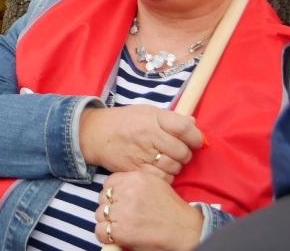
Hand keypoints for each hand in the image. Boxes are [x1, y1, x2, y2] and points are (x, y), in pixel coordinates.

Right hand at [79, 106, 201, 181]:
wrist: (94, 133)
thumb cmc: (124, 121)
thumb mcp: (146, 112)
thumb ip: (170, 117)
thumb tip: (193, 122)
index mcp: (153, 118)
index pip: (185, 128)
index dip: (195, 137)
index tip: (194, 141)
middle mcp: (148, 135)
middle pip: (182, 151)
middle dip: (185, 154)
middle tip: (178, 153)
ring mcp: (142, 153)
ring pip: (174, 167)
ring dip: (175, 167)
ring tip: (167, 161)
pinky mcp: (135, 169)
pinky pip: (162, 178)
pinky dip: (165, 177)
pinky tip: (159, 170)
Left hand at [96, 171, 202, 250]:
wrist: (184, 230)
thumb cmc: (171, 210)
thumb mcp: (154, 185)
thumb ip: (133, 183)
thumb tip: (113, 190)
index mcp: (135, 178)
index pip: (109, 183)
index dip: (112, 194)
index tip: (119, 202)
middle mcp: (127, 192)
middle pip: (102, 198)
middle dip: (110, 208)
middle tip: (122, 216)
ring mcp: (123, 212)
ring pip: (100, 214)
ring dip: (108, 222)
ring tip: (123, 226)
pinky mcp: (121, 231)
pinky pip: (100, 231)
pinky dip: (106, 236)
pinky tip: (117, 236)